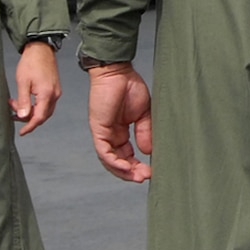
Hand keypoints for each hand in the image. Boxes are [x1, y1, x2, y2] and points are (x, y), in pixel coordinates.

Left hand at [11, 41, 60, 134]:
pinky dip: (35, 105)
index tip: (22, 132)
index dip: (29, 126)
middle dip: (28, 118)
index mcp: (46, 94)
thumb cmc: (31, 63)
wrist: (41, 49)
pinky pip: (46, 103)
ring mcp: (55, 92)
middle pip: (43, 116)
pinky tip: (25, 99)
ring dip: (31, 111)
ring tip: (16, 105)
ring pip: (44, 110)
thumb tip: (22, 116)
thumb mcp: (23, 82)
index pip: (39, 117)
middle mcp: (54, 95)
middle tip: (13, 113)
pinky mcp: (54, 88)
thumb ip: (23, 101)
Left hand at [88, 63, 153, 182]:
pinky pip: (104, 151)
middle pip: (118, 161)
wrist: (118, 71)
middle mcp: (111, 135)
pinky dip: (114, 162)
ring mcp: (103, 133)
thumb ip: (145, 132)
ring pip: (109, 160)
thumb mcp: (144, 114)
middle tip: (145, 177)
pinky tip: (126, 167)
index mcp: (121, 131)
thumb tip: (148, 152)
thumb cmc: (130, 87)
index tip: (151, 171)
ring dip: (123, 171)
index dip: (137, 165)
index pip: (127, 155)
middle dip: (131, 172)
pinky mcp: (98, 129)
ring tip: (138, 176)